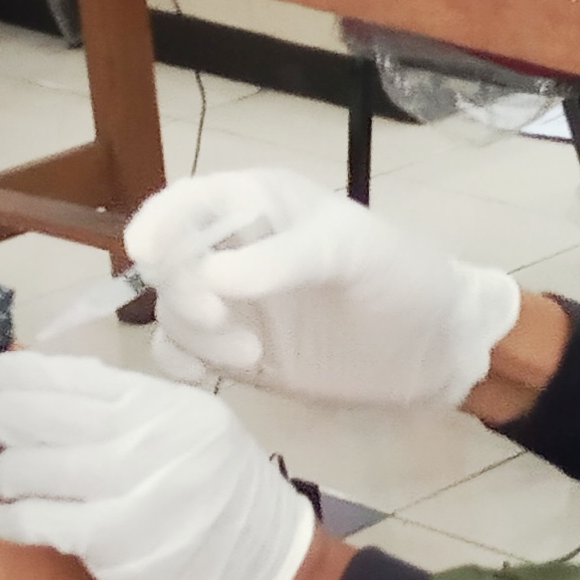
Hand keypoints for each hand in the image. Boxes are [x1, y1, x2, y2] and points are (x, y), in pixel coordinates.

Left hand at [0, 354, 321, 579]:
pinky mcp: (115, 542)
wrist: (272, 576)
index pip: (67, 374)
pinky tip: (7, 521)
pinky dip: (12, 519)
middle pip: (35, 412)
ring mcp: (130, 488)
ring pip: (27, 465)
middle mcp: (146, 436)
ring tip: (9, 483)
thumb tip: (50, 380)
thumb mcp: (194, 430)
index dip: (13, 375)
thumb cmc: (227, 501)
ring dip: (5, 474)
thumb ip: (131, 407)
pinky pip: (38, 519)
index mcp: (162, 404)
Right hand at [126, 170, 521, 409]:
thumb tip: (213, 276)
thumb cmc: (403, 278)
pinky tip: (203, 377)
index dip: (159, 222)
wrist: (434, 348)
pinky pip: (180, 352)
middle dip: (183, 290)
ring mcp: (232, 303)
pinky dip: (177, 363)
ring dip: (193, 333)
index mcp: (259, 204)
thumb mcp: (354, 253)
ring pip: (171, 309)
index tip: (146, 252)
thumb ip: (286, 259)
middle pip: (169, 260)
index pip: (190, 202)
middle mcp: (234, 249)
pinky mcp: (235, 351)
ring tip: (251, 353)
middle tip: (221, 319)